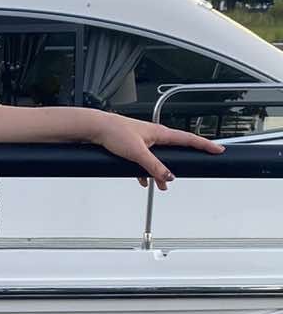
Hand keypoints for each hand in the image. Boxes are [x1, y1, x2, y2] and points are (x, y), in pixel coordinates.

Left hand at [91, 113, 223, 190]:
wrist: (95, 128)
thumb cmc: (115, 132)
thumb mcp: (137, 153)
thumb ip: (154, 166)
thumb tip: (169, 176)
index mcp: (160, 133)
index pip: (188, 139)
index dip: (204, 145)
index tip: (218, 149)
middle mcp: (154, 135)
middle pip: (175, 150)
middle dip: (181, 163)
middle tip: (194, 168)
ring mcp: (144, 141)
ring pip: (159, 158)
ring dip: (161, 171)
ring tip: (162, 185)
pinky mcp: (134, 146)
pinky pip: (145, 161)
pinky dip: (145, 170)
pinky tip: (142, 179)